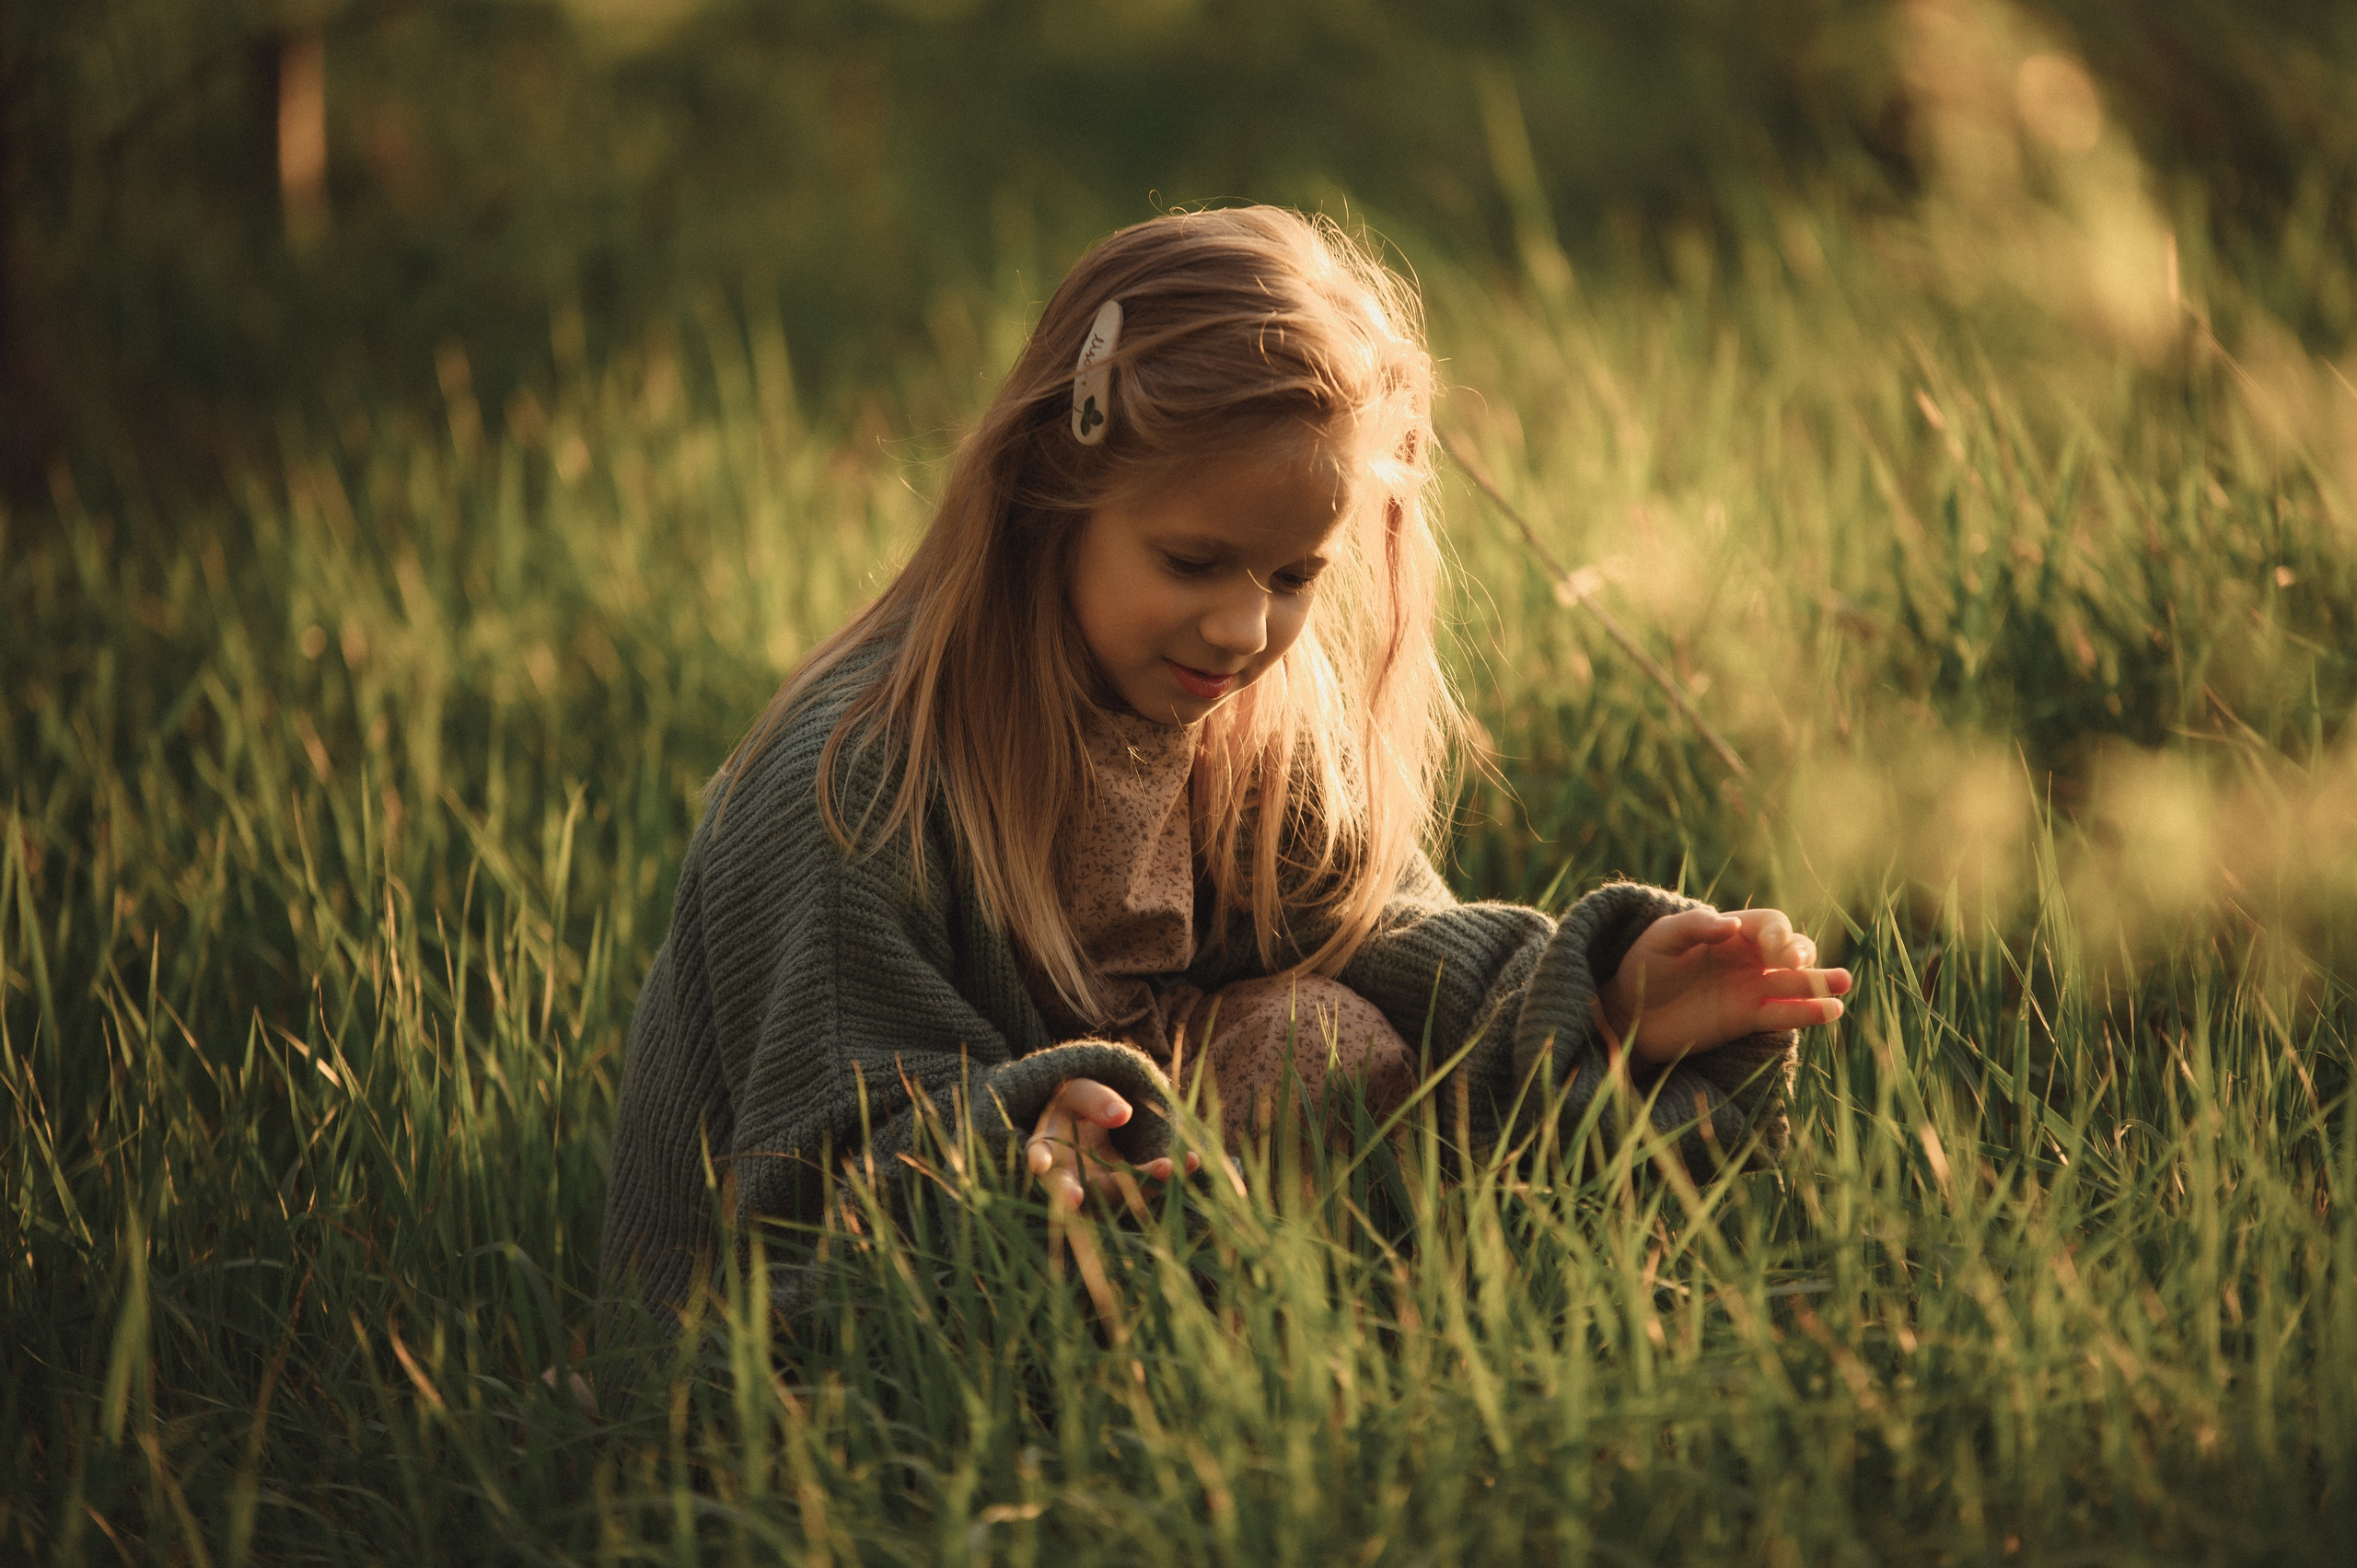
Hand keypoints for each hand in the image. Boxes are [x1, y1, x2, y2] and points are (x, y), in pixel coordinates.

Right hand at [1025, 1077, 1197, 1214]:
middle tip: (1089, 1195)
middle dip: (1088, 1194)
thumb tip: (1122, 1114)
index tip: (1040, 1164)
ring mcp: (1098, 1194)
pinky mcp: (1124, 1194)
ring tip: (1170, 1166)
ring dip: (1146, 1185)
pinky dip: (1167, 1177)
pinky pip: (1147, 1189)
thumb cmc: (1075, 1106)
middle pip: (1078, 1192)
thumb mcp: (1079, 1091)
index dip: (1039, 1161)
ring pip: (1119, 1197)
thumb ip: (1095, 1100)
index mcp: (1046, 1151)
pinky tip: (1193, 1160)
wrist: (1090, 1125)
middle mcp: (1069, 1181)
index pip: (1041, 1157)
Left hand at [1600, 906, 1850, 1065]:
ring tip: (1842, 983)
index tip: (1771, 948)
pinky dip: (1806, 1012)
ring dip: (1819, 982)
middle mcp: (1747, 958)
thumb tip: (1731, 924)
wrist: (1630, 1012)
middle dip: (1800, 954)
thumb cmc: (1644, 966)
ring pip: (1794, 983)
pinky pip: (1782, 1014)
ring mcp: (1750, 988)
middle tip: (1796, 965)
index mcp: (1730, 931)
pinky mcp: (1747, 1018)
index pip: (1769, 924)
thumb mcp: (1662, 939)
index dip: (1777, 933)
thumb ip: (1694, 927)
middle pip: (1791, 949)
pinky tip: (1831, 1011)